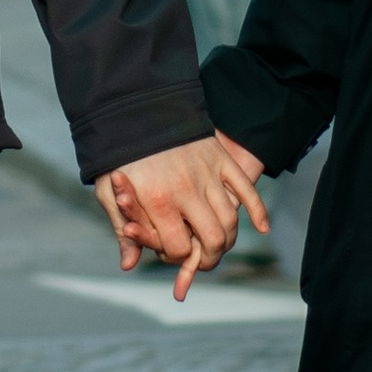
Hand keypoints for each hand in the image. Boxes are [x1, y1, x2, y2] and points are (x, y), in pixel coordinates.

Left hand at [94, 136, 269, 301]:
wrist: (136, 107)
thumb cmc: (119, 153)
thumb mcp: (109, 190)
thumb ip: (122, 227)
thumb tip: (129, 265)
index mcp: (157, 200)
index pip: (179, 249)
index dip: (176, 258)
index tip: (172, 252)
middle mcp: (186, 189)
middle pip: (212, 240)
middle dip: (209, 257)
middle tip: (203, 258)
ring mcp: (207, 173)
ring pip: (230, 220)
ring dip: (228, 238)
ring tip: (219, 243)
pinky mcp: (220, 159)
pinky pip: (246, 189)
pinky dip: (258, 211)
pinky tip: (263, 228)